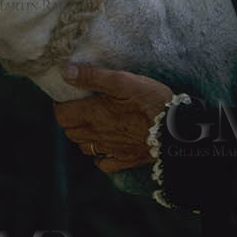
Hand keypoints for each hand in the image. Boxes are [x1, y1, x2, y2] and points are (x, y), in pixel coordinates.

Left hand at [54, 63, 174, 172]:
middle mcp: (98, 135)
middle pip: (71, 132)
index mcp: (94, 115)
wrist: (176, 130)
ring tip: (93, 124)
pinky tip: (107, 145)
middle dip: (70, 120)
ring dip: (83, 136)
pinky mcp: (126, 160)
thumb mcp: (123, 81)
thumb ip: (93, 77)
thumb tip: (66, 73)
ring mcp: (111, 150)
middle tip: (81, 107)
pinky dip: (100, 156)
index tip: (68, 96)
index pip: (62, 115)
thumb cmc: (151, 101)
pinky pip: (104, 163)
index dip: (61, 105)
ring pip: (84, 148)